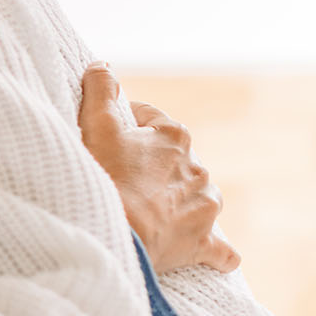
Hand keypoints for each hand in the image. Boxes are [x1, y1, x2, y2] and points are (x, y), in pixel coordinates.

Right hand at [77, 63, 238, 273]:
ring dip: (180, 199)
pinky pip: (219, 247)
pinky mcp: (204, 241)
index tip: (105, 137)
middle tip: (119, 175)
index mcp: (175, 136)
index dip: (124, 125)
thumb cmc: (107, 174)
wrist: (120, 231)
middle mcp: (198, 167)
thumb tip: (103, 66)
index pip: (149, 119)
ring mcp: (204, 206)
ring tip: (150, 210)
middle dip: (151, 164)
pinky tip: (209, 249)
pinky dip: (215, 248)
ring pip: (197, 196)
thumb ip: (101, 89)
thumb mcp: (97, 123)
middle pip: (172, 159)